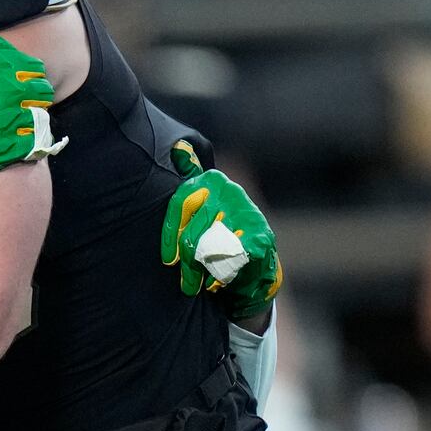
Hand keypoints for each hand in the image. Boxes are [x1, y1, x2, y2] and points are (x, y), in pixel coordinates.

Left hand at [161, 141, 281, 319]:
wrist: (256, 258)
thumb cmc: (218, 228)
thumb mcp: (202, 199)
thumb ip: (189, 174)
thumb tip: (177, 146)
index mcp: (211, 180)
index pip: (180, 204)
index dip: (171, 235)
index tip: (168, 259)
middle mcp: (230, 191)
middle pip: (193, 235)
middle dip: (187, 264)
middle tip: (185, 282)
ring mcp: (248, 213)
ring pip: (211, 251)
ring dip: (204, 273)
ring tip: (201, 283)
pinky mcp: (261, 237)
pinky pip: (232, 262)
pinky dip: (224, 277)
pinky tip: (221, 282)